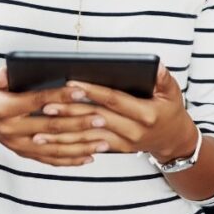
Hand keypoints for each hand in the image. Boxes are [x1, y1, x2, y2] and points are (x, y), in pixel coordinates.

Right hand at [0, 66, 106, 166]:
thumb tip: (7, 71)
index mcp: (3, 109)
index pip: (36, 102)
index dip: (59, 96)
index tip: (81, 91)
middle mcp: (12, 131)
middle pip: (50, 128)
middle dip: (78, 123)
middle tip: (101, 117)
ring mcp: (20, 146)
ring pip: (55, 148)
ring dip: (81, 146)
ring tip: (104, 140)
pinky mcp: (26, 155)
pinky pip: (51, 160)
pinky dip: (71, 160)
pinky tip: (90, 157)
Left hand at [34, 64, 197, 164]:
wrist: (174, 140)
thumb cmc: (171, 110)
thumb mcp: (173, 91)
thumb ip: (163, 77)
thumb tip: (155, 64)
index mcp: (145, 114)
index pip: (113, 100)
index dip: (91, 92)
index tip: (71, 84)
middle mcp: (133, 131)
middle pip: (95, 119)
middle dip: (69, 113)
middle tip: (46, 105)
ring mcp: (123, 143)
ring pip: (88, 138)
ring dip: (64, 134)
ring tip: (40, 130)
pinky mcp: (116, 149)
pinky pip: (90, 147)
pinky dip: (71, 145)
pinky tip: (53, 143)